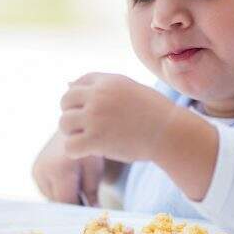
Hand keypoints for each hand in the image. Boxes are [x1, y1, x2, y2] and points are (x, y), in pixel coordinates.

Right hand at [32, 131, 102, 205]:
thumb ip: (92, 194)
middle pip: (57, 201)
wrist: (75, 126)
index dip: (78, 210)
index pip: (66, 203)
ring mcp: (36, 170)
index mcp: (59, 171)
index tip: (88, 211)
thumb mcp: (95, 170)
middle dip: (71, 203)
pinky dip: (57, 190)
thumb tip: (93, 212)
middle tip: (86, 199)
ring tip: (77, 185)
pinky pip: (46, 189)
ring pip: (50, 197)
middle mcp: (43, 171)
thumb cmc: (88, 148)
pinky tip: (69, 180)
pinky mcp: (34, 170)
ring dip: (63, 197)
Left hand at [58, 73, 178, 162]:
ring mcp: (95, 117)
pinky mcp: (95, 139)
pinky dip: (76, 151)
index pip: (77, 83)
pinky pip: (69, 146)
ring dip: (72, 133)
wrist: (169, 132)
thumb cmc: (153, 112)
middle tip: (86, 127)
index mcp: (107, 81)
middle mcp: (98, 96)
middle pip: (65, 101)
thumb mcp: (128, 88)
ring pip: (64, 123)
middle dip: (72, 114)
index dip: (80, 99)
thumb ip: (101, 84)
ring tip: (88, 139)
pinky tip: (88, 151)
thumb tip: (67, 83)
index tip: (92, 111)